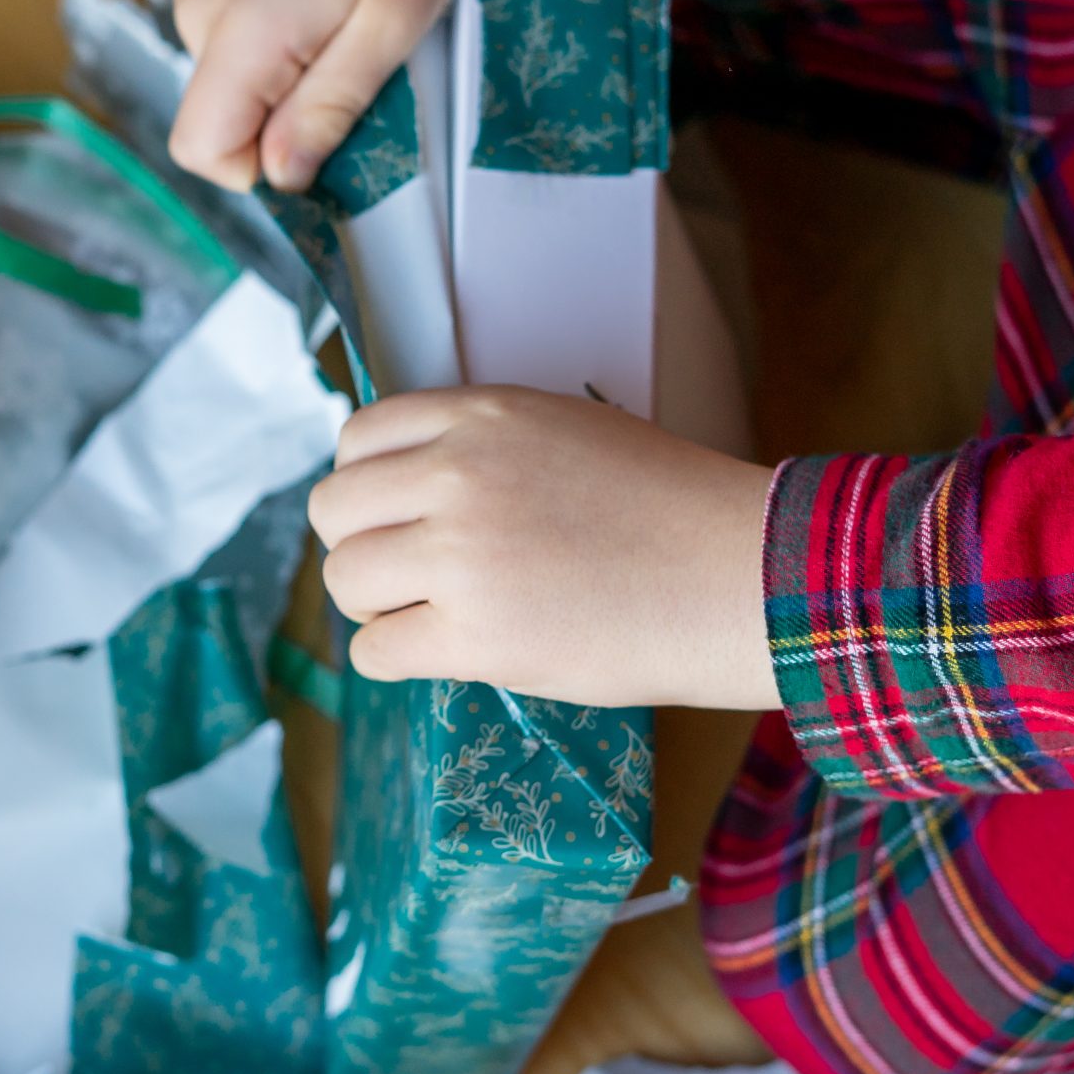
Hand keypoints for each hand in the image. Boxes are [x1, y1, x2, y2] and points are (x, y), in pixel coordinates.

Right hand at [170, 0, 506, 191]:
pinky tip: (330, 5)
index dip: (261, 169)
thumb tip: (278, 179)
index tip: (328, 134)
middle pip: (217, 122)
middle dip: (283, 124)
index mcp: (236, 28)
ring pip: (231, 89)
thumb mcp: (386, 31)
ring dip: (289, 86)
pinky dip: (283, 53)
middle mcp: (198, 8)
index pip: (200, 149)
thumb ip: (325, 110)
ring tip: (349, 27)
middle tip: (357, 64)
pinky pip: (237, 50)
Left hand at [308, 387, 782, 709]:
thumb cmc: (668, 510)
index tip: (393, 515)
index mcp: (482, 415)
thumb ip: (481, 447)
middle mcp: (459, 475)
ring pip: (345, 581)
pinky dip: (397, 657)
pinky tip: (442, 652)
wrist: (739, 576)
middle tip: (407, 574)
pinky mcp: (476, 635)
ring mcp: (462, 556)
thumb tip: (402, 488)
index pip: (358, 437)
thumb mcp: (565, 432)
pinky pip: (376, 650)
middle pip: (334, 510)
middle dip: (361, 545)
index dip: (366, 484)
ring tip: (430, 614)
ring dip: (376, 605)